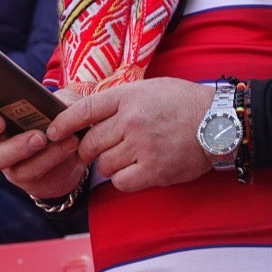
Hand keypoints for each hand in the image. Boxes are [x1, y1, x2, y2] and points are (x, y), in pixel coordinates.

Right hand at [0, 89, 87, 200]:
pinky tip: (71, 145)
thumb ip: (52, 100)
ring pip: (14, 168)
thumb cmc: (57, 116)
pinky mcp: (30, 180)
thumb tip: (54, 102)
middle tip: (39, 136)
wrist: (73, 146)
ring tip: (59, 141)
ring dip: (39, 156)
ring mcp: (13, 166)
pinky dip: (55, 158)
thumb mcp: (56, 102)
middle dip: (15, 146)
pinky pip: (37, 173)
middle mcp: (0, 146)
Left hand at [45, 77, 214, 193]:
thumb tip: (90, 114)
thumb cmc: (185, 103)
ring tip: (129, 158)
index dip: (63, 123)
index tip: (51, 132)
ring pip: (104, 165)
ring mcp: (142, 146)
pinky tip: (137, 171)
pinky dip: (124, 180)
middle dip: (89, 150)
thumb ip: (121, 100)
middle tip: (99, 150)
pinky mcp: (154, 170)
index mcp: (129, 97)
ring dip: (110, 165)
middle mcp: (131, 120)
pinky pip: (122, 182)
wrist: (220, 121)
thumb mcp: (151, 89)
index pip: (84, 110)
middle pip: (90, 142)